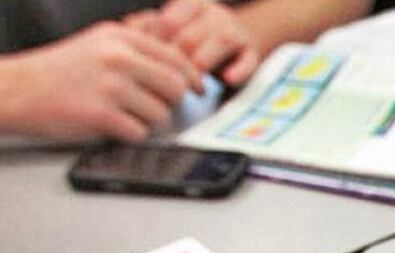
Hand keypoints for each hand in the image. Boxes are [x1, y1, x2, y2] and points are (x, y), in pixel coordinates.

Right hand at [0, 22, 201, 140]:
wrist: (18, 89)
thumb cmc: (61, 70)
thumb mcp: (99, 44)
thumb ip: (138, 49)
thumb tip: (181, 64)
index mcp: (121, 38)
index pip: (176, 59)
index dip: (192, 78)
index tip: (198, 88)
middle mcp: (119, 58)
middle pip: (175, 88)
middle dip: (170, 102)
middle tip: (155, 105)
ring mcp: (111, 87)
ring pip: (160, 114)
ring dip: (147, 120)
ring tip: (123, 113)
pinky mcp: (102, 115)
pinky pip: (140, 133)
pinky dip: (130, 134)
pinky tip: (112, 125)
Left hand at [127, 0, 259, 85]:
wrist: (239, 42)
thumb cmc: (196, 40)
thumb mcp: (173, 29)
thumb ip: (150, 27)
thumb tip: (126, 29)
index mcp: (190, 4)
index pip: (168, 21)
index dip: (156, 46)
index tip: (147, 67)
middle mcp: (214, 14)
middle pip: (192, 34)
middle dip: (178, 61)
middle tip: (166, 83)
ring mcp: (236, 32)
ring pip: (221, 41)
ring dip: (204, 65)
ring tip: (194, 86)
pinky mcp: (253, 52)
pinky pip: (248, 60)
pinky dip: (238, 70)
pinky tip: (227, 79)